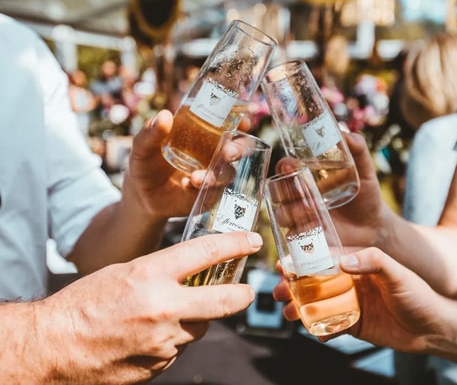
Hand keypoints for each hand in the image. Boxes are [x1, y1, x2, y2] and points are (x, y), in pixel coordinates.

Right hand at [33, 231, 262, 383]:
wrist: (53, 348)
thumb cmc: (84, 303)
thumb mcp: (124, 272)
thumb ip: (162, 273)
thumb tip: (194, 275)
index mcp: (151, 275)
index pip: (207, 253)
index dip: (236, 244)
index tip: (252, 241)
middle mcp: (164, 308)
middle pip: (224, 300)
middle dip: (241, 294)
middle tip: (246, 290)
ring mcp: (164, 342)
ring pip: (199, 328)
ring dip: (194, 319)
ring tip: (165, 314)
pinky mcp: (159, 366)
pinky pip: (179, 349)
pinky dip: (173, 340)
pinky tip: (148, 335)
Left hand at [124, 110, 253, 219]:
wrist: (143, 195)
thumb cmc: (146, 163)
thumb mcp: (143, 147)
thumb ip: (150, 132)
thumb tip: (164, 116)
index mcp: (204, 132)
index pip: (229, 123)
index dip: (241, 121)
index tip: (242, 121)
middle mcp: (215, 151)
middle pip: (240, 147)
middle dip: (240, 149)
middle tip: (230, 153)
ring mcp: (215, 173)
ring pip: (229, 172)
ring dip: (218, 174)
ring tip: (197, 178)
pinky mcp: (210, 193)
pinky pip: (216, 190)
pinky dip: (205, 187)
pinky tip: (188, 184)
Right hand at [272, 247, 446, 351]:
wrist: (434, 329)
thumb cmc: (419, 295)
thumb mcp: (397, 273)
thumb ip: (372, 261)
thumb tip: (342, 260)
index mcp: (359, 264)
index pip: (325, 259)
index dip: (303, 261)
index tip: (283, 263)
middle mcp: (352, 283)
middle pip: (316, 283)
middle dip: (294, 287)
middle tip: (277, 292)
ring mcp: (352, 304)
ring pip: (319, 305)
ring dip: (301, 309)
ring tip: (288, 314)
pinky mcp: (355, 325)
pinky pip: (332, 327)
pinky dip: (320, 331)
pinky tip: (314, 334)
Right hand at [275, 132, 393, 248]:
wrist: (374, 227)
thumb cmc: (366, 195)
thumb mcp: (365, 170)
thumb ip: (358, 149)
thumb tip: (345, 132)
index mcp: (307, 177)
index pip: (286, 168)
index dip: (284, 166)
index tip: (291, 164)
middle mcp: (299, 196)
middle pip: (278, 191)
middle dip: (284, 190)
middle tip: (301, 189)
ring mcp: (300, 218)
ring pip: (282, 214)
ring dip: (292, 212)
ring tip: (312, 211)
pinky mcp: (305, 238)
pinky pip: (291, 237)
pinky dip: (297, 234)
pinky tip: (313, 229)